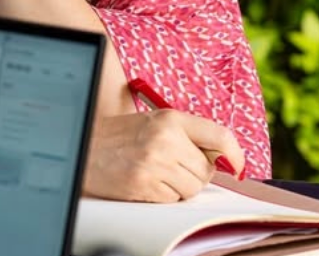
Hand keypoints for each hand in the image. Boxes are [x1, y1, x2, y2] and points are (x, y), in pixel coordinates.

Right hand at [83, 111, 245, 201]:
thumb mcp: (152, 124)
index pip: (220, 136)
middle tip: (169, 166)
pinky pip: (173, 199)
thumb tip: (225, 161)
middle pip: (207, 170)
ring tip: (154, 173)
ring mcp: (155, 162)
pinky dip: (162, 196)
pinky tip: (144, 182)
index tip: (237, 168)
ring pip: (193, 188)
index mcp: (169, 118)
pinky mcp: (145, 184)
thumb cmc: (117, 137)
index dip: (236, 155)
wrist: (80, 148)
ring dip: (179, 187)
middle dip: (194, 174)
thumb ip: (187, 136)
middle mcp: (165, 138)